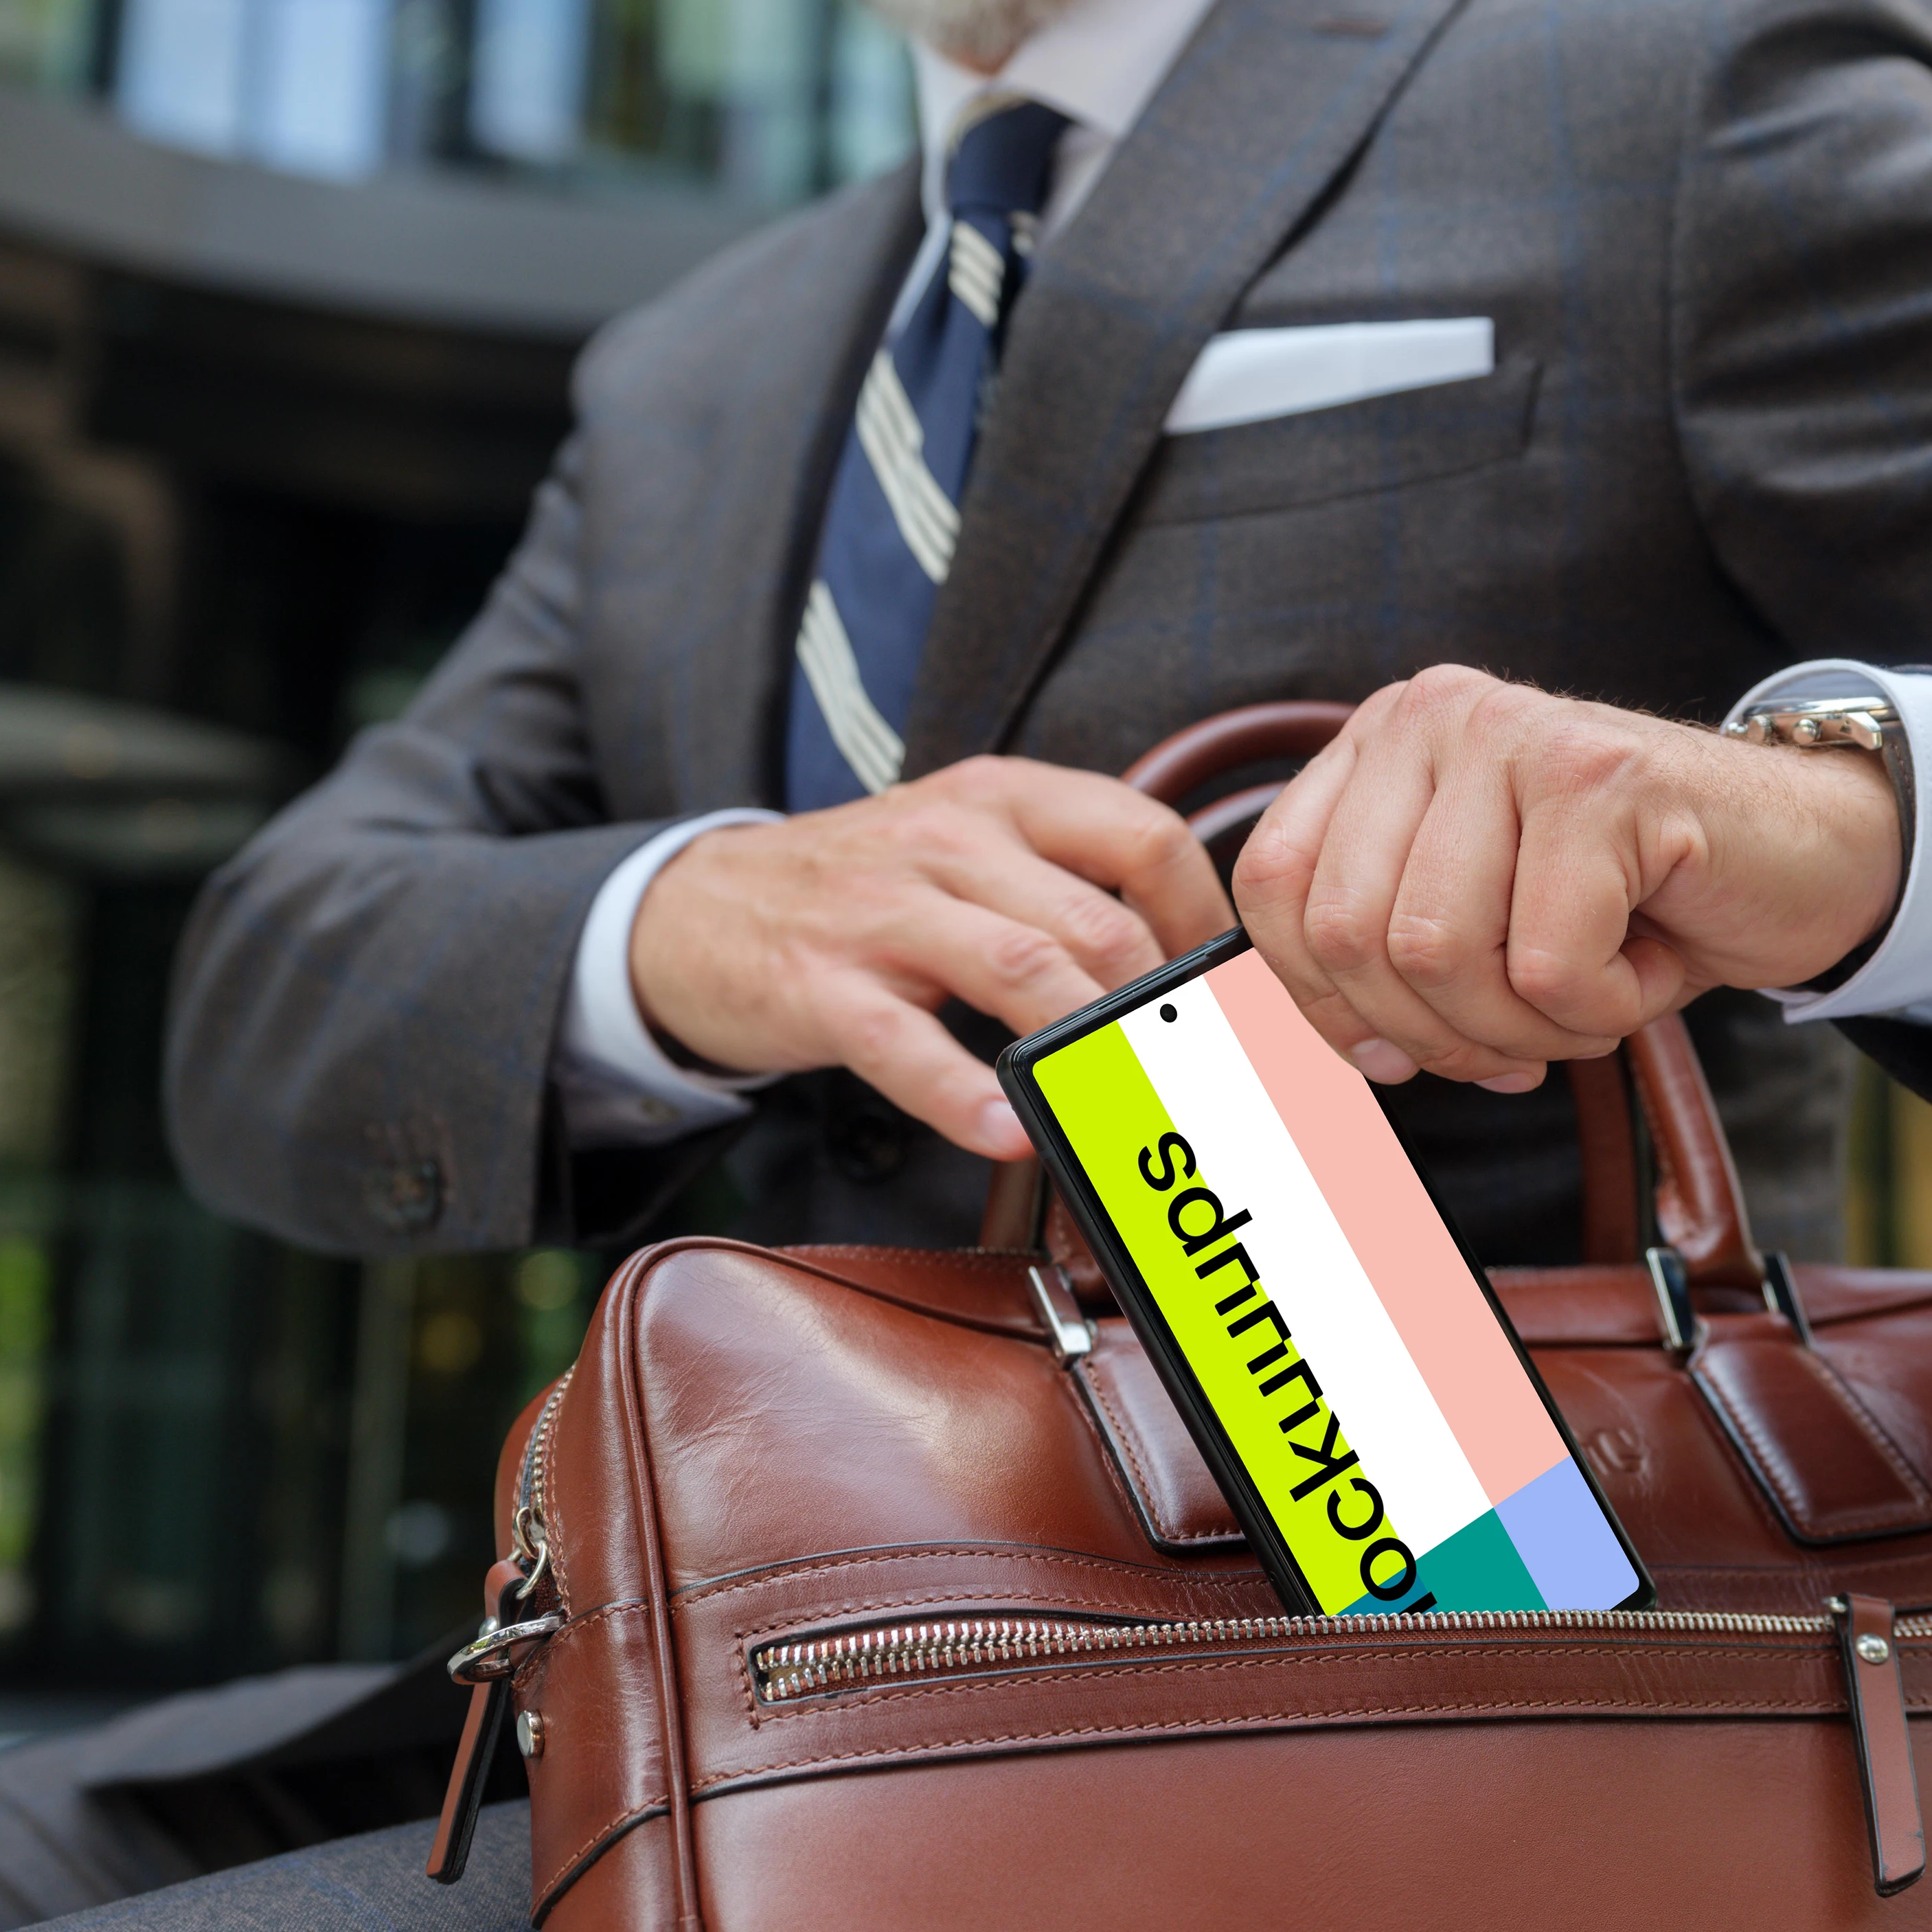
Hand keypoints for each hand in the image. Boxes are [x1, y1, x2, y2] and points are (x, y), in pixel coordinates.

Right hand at [631, 757, 1232, 1158]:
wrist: (696, 907)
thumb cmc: (864, 890)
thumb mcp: (967, 846)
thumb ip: (1067, 881)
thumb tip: (1194, 964)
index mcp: (1004, 798)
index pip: (1146, 836)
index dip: (1207, 922)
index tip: (1235, 997)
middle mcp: (951, 840)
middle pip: (1100, 922)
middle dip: (1168, 1013)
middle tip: (1214, 1084)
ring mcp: (882, 913)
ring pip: (1024, 972)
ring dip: (1096, 1051)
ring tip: (1146, 1111)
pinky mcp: (822, 987)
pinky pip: (908, 1048)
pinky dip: (968, 1099)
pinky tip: (1013, 1133)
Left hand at [1231, 666, 1901, 1092]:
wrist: (1809, 859)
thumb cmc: (1637, 905)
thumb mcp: (1483, 927)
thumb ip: (1386, 963)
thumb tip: (1347, 1059)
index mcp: (1383, 742)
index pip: (1276, 890)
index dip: (1325, 1004)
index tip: (1400, 1054)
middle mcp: (1433, 714)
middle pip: (1352, 935)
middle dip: (1438, 1030)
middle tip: (1525, 1038)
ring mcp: (1516, 735)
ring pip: (1439, 954)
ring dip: (1526, 1025)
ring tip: (1593, 993)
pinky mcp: (1601, 777)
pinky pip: (1549, 964)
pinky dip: (1604, 1010)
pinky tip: (1649, 962)